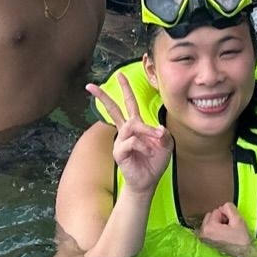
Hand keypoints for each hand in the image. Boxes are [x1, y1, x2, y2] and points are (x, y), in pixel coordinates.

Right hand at [87, 73, 172, 195]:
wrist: (148, 181)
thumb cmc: (155, 162)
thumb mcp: (166, 145)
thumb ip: (164, 134)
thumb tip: (159, 129)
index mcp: (135, 126)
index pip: (129, 104)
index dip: (126, 89)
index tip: (120, 75)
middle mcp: (125, 131)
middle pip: (113, 109)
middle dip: (103, 96)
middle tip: (90, 85)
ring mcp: (120, 141)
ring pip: (132, 125)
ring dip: (147, 131)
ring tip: (157, 140)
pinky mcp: (119, 152)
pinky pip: (132, 141)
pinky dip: (144, 146)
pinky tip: (150, 152)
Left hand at [198, 201, 251, 256]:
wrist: (243, 253)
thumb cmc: (241, 239)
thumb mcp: (238, 219)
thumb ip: (229, 208)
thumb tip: (223, 207)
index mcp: (209, 227)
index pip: (217, 210)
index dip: (227, 215)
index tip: (231, 225)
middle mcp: (203, 233)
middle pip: (212, 214)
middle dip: (221, 218)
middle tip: (229, 228)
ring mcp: (203, 238)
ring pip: (211, 220)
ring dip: (219, 223)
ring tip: (227, 232)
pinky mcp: (206, 241)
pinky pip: (210, 227)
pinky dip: (216, 228)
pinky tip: (224, 235)